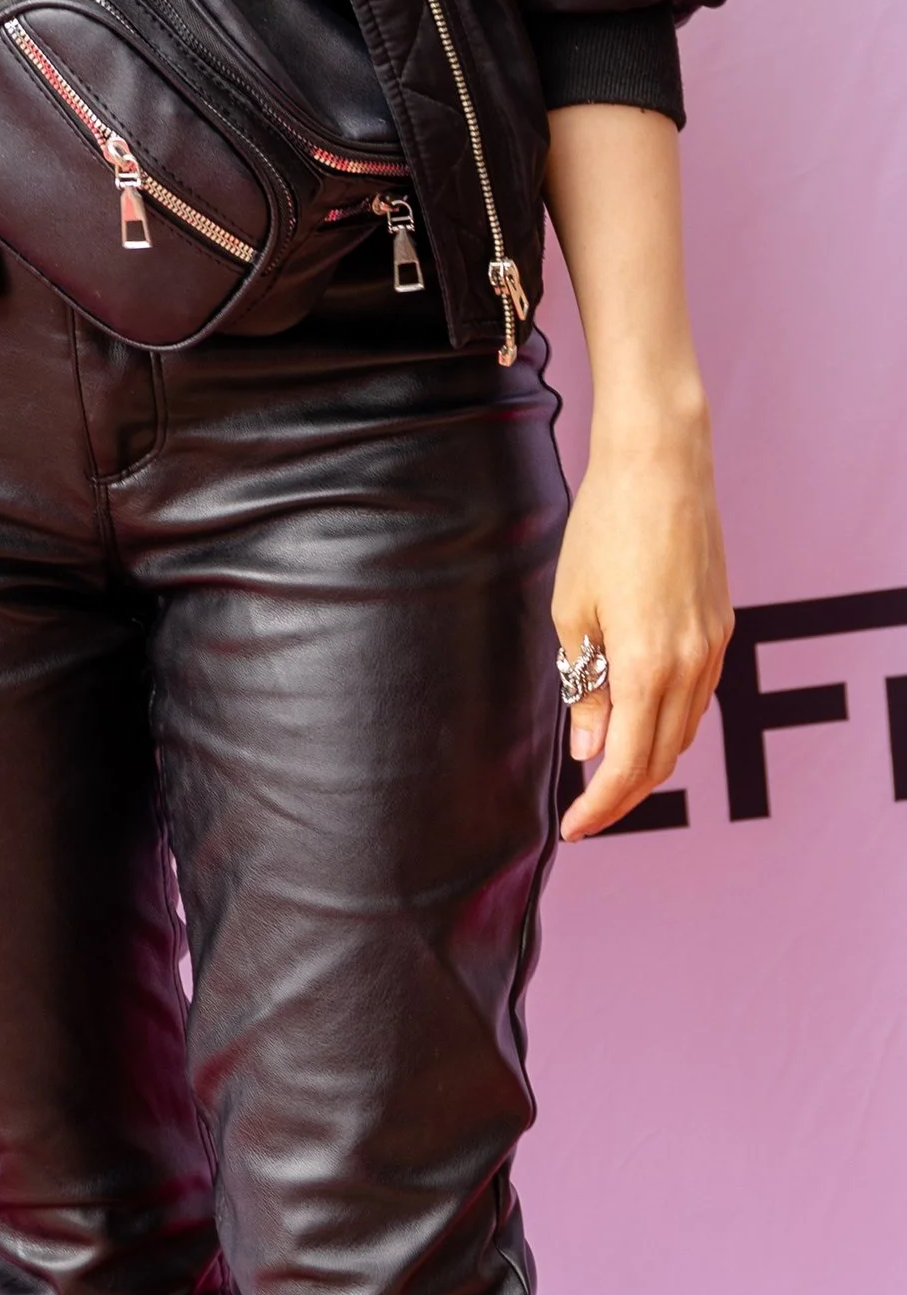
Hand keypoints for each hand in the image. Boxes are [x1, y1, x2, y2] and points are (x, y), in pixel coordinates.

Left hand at [552, 408, 731, 839]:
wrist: (661, 466)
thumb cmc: (604, 528)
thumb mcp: (573, 609)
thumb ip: (584, 684)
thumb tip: (590, 748)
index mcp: (647, 665)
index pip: (628, 764)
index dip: (601, 806)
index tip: (573, 827)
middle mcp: (691, 665)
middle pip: (663, 758)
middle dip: (624, 793)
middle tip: (586, 811)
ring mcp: (714, 646)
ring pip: (686, 729)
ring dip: (650, 759)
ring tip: (608, 772)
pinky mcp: (721, 626)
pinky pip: (699, 695)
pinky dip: (670, 721)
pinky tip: (642, 718)